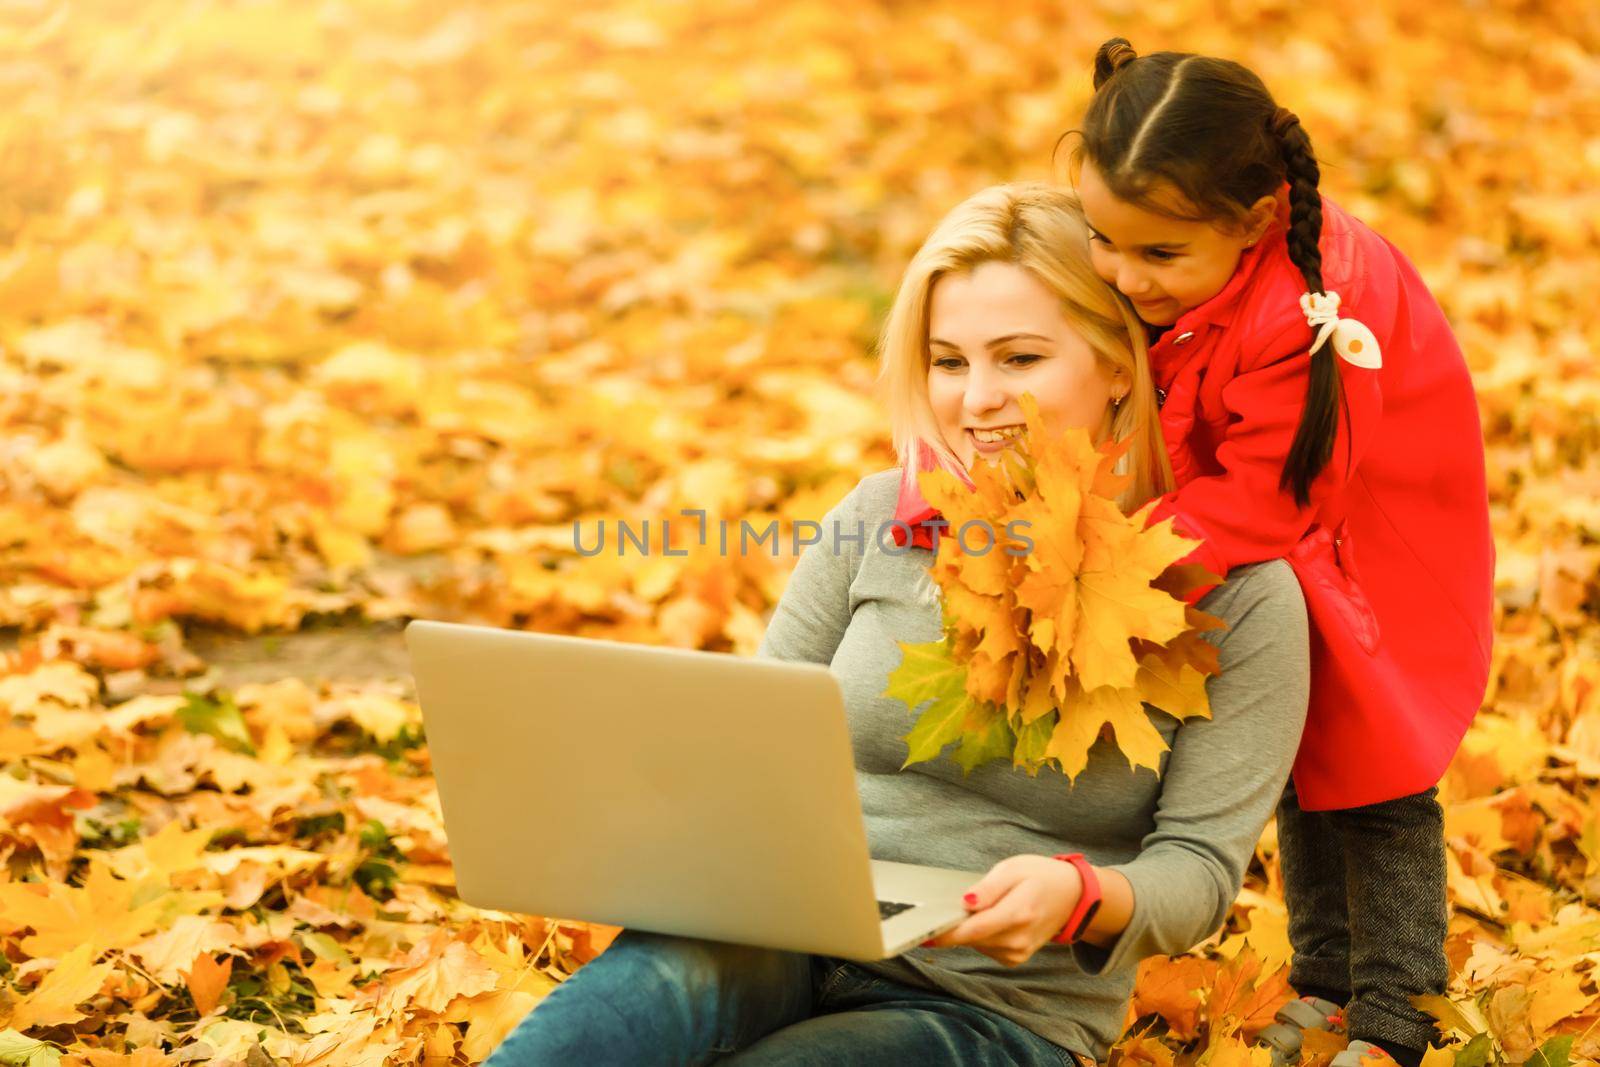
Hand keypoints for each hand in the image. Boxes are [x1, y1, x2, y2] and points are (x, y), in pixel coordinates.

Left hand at [918, 854, 1081, 967]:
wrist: (1072, 896)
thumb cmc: (1041, 876)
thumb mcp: (1013, 869)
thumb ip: (988, 888)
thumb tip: (965, 902)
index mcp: (1018, 913)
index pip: (973, 930)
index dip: (945, 933)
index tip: (922, 933)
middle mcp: (1019, 938)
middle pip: (971, 938)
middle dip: (955, 924)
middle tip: (953, 904)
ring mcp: (1018, 952)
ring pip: (976, 943)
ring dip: (970, 928)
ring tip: (987, 905)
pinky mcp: (1015, 958)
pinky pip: (986, 947)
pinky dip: (981, 934)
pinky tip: (993, 918)